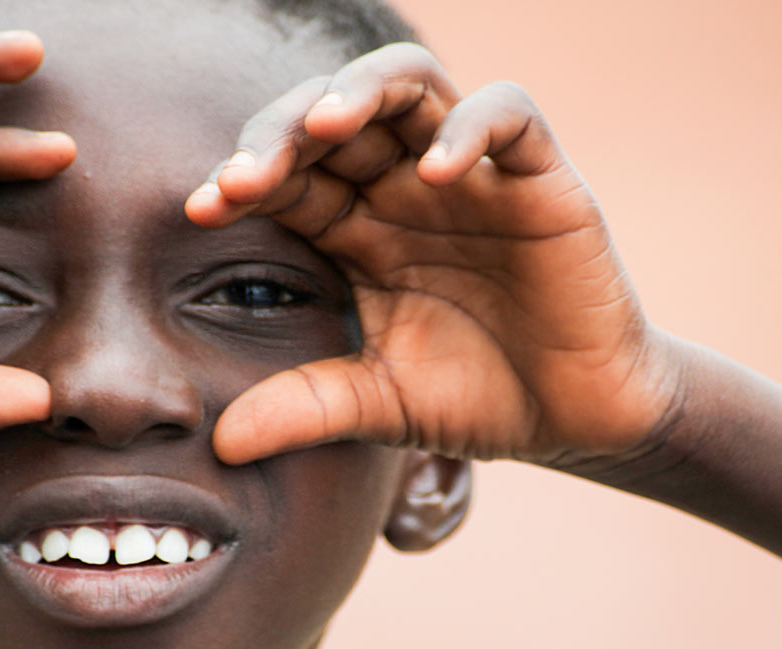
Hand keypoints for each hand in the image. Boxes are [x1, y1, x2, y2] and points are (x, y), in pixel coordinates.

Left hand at [186, 43, 680, 471]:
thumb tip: (220, 445)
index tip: (203, 209)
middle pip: (332, 115)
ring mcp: (472, 174)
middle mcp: (405, 186)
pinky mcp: (541, 177)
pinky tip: (437, 169)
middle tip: (246, 176)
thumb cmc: (478, 396)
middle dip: (281, 132)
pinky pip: (509, 114)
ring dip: (362, 92)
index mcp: (358, 228)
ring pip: (411, 85)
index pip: (289, 177)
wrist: (579, 418)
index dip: (243, 179)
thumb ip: (306, 409)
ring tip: (325, 127)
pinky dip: (472, 127)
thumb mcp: (380, 404)